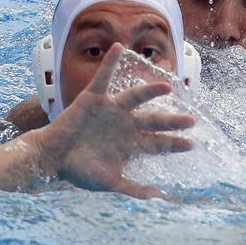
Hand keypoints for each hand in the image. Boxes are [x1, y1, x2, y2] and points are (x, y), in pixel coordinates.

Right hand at [36, 43, 193, 198]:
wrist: (52, 158)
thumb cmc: (79, 171)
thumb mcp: (110, 183)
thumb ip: (134, 189)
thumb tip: (160, 196)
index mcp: (130, 144)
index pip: (158, 143)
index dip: (174, 144)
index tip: (191, 145)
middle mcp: (125, 124)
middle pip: (154, 120)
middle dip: (172, 121)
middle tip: (192, 120)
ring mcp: (111, 110)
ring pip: (136, 97)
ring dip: (151, 91)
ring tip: (167, 86)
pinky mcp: (93, 98)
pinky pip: (103, 77)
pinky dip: (110, 62)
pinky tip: (119, 48)